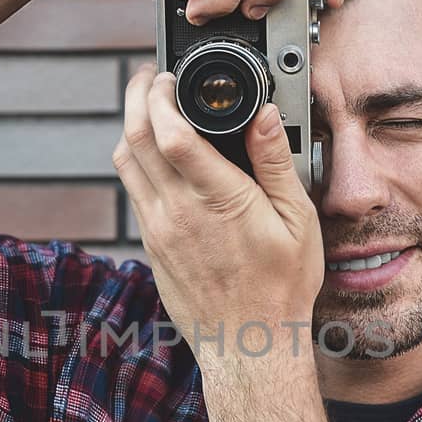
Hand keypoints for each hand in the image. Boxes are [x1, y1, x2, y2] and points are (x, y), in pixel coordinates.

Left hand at [114, 62, 324, 367]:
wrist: (248, 345)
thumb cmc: (280, 288)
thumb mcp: (297, 221)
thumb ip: (275, 162)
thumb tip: (263, 115)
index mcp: (217, 200)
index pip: (169, 134)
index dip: (159, 95)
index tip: (167, 76)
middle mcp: (177, 213)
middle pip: (134, 139)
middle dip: (135, 97)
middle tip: (148, 78)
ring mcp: (157, 230)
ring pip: (125, 164)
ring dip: (130, 127)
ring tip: (149, 108)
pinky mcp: (150, 246)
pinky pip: (132, 191)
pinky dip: (136, 161)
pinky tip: (156, 154)